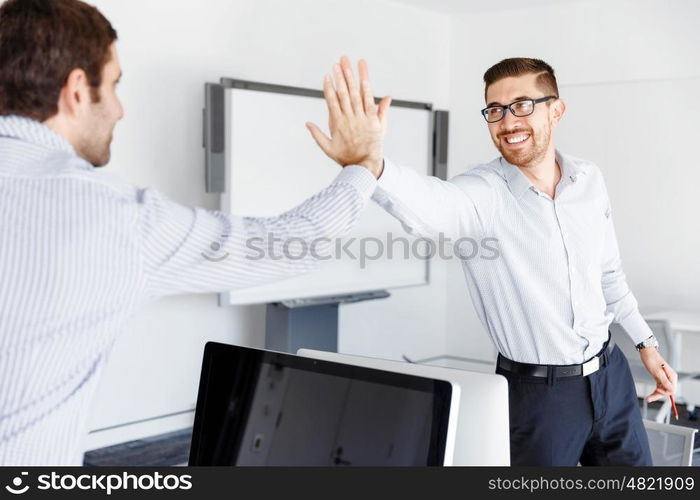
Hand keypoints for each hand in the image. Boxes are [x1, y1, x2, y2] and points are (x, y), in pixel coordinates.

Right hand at [306, 56, 390, 177]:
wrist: (364, 166)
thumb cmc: (345, 158)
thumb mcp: (328, 149)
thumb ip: (317, 135)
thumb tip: (307, 123)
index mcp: (337, 124)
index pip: (332, 101)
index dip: (329, 87)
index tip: (327, 75)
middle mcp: (349, 119)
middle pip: (344, 94)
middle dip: (340, 77)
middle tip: (338, 63)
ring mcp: (361, 119)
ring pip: (356, 95)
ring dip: (352, 79)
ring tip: (349, 66)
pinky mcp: (373, 121)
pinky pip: (369, 103)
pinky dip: (367, 91)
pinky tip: (364, 79)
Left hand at [639, 347, 677, 402]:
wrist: (647, 353)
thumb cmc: (652, 360)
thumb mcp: (657, 372)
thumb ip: (665, 382)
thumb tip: (672, 391)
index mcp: (672, 376)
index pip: (672, 390)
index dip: (664, 393)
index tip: (656, 391)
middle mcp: (670, 378)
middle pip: (667, 391)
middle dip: (658, 395)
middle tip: (648, 399)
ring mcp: (665, 378)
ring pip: (662, 390)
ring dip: (656, 395)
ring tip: (647, 398)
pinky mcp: (660, 378)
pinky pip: (659, 387)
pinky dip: (655, 391)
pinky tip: (650, 395)